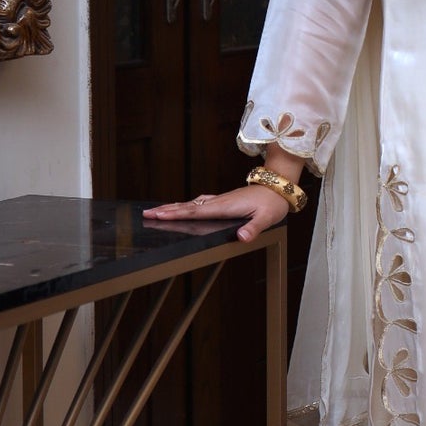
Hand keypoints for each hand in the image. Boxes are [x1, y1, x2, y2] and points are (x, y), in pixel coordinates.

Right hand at [143, 185, 289, 242]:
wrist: (279, 187)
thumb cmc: (273, 203)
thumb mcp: (266, 218)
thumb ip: (253, 228)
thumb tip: (240, 237)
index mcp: (225, 207)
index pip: (196, 212)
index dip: (177, 214)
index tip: (159, 215)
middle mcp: (219, 202)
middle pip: (188, 207)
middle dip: (167, 210)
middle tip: (146, 214)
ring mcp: (220, 200)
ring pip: (192, 204)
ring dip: (174, 207)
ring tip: (157, 212)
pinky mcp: (223, 201)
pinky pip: (199, 203)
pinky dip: (186, 205)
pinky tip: (183, 207)